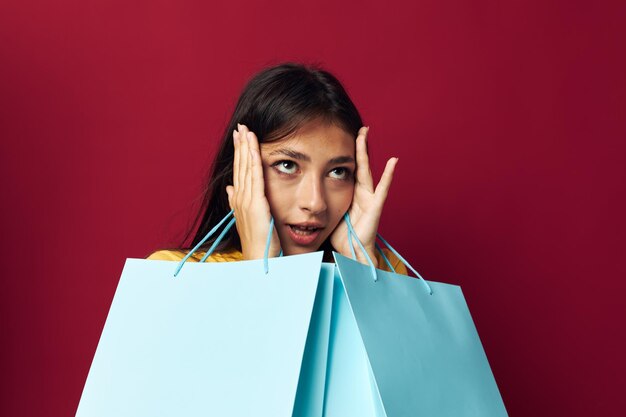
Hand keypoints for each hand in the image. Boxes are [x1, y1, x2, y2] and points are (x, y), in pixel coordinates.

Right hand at [225, 124, 281, 259]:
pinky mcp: (256, 203)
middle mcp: (240, 198)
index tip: (239, 137)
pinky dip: (253, 160)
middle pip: (240, 165)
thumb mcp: (247, 218)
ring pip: (246, 167)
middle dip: (240, 145)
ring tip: (246, 130)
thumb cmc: (257, 242)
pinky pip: (255, 177)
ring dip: (245, 147)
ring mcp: (246, 200)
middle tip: (240, 126)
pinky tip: (253, 147)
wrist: (257, 259)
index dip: (239, 153)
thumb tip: (230, 189)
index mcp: (239, 200)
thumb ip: (237, 202)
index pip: (239, 171)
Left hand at [330, 126, 397, 266]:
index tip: (339, 134)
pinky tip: (393, 161)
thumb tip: (302, 190)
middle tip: (358, 126)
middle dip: (358, 145)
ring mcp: (369, 199)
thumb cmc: (341, 236)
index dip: (345, 152)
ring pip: (367, 170)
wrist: (351, 254)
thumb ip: (321, 200)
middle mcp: (361, 193)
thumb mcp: (328, 212)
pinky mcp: (375, 208)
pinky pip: (383, 189)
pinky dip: (389, 175)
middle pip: (358, 163)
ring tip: (365, 132)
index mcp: (350, 193)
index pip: (347, 168)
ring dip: (365, 151)